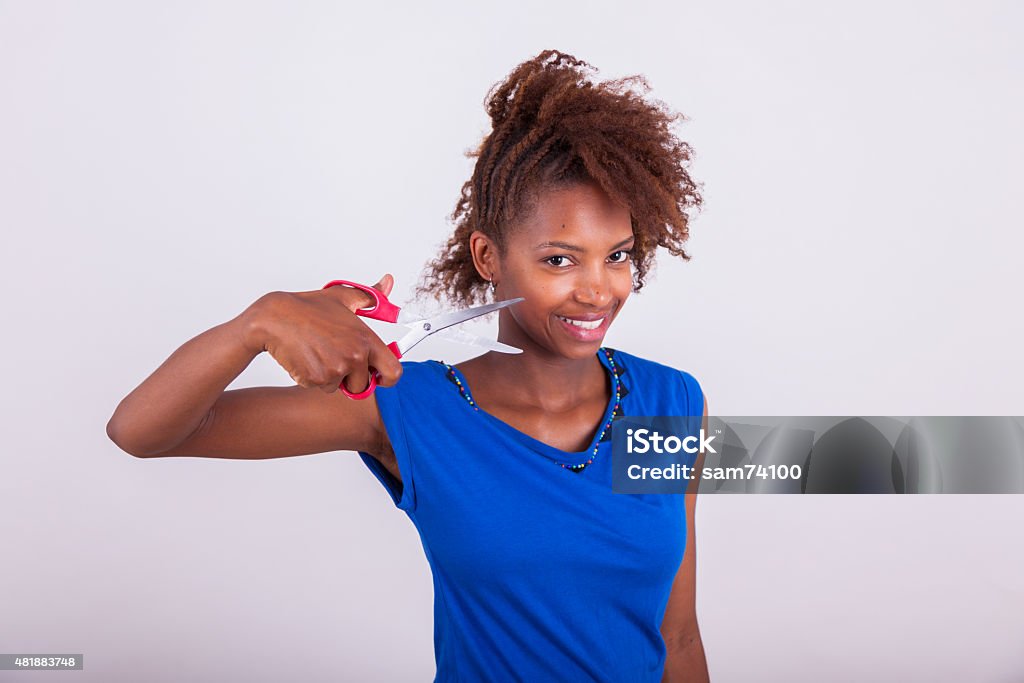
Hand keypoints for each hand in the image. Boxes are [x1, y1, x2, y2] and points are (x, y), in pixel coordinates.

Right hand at [242, 274, 402, 393]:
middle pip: (362, 385)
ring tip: (318, 353)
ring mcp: (335, 369)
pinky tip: (306, 358)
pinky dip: (313, 378)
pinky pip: (320, 387)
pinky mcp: (315, 379)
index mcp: (366, 339)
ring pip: (339, 387)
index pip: (394, 372)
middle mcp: (354, 356)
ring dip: (330, 377)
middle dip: (351, 378)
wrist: (275, 318)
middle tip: (335, 357)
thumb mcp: (343, 298)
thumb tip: (388, 282)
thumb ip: (370, 296)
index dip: (387, 378)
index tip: (378, 375)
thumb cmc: (308, 308)